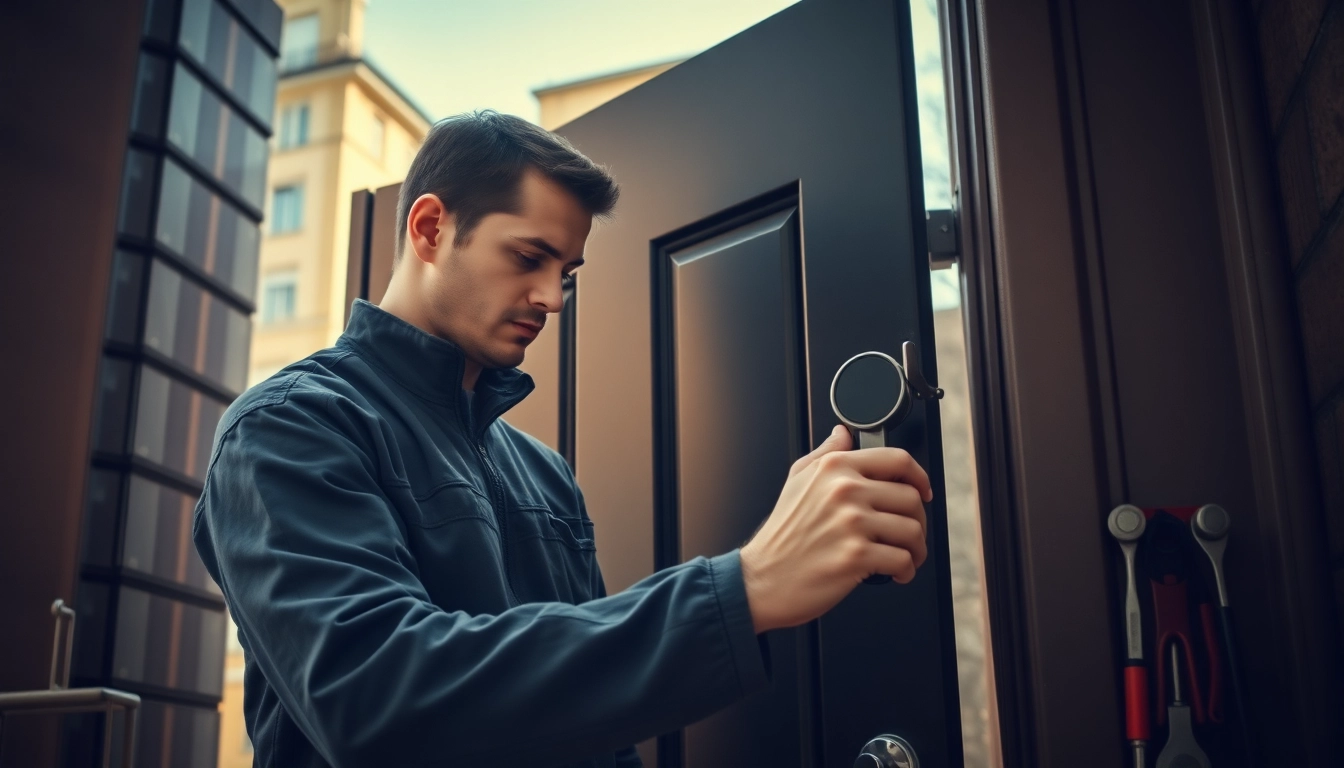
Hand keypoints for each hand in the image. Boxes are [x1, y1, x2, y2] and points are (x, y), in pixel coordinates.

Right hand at [738, 424, 931, 632]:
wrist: (761, 579)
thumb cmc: (781, 535)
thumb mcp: (797, 480)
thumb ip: (825, 452)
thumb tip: (843, 433)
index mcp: (835, 468)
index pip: (898, 460)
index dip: (920, 477)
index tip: (923, 491)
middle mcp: (845, 491)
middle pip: (911, 498)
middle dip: (917, 520)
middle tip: (908, 534)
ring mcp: (851, 524)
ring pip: (913, 530)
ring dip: (916, 548)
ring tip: (904, 555)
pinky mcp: (856, 557)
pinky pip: (903, 560)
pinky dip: (906, 570)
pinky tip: (895, 573)